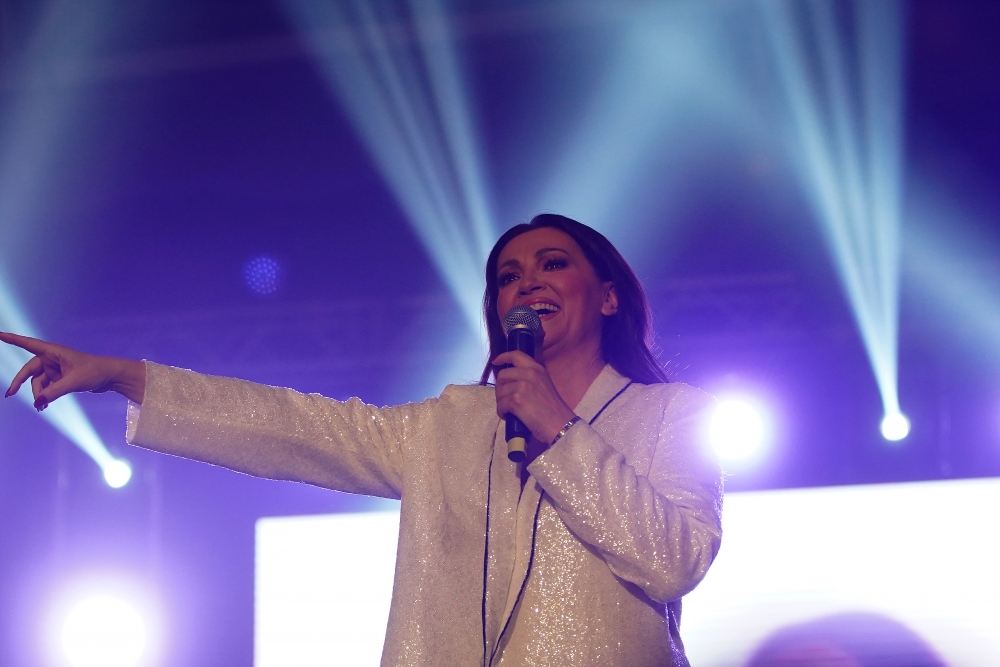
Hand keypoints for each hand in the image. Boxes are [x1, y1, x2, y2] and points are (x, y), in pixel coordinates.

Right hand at [0, 332, 145, 408]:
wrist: (110, 377)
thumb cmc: (94, 372)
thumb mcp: (73, 382)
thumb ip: (53, 392)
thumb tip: (37, 402)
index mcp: (54, 352)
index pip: (28, 344)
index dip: (12, 340)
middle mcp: (52, 359)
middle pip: (29, 370)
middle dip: (20, 383)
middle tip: (10, 395)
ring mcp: (55, 369)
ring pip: (38, 382)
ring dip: (38, 394)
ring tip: (42, 407)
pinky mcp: (60, 378)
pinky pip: (46, 387)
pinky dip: (44, 396)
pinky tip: (44, 406)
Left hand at [493, 351, 576, 444]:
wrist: (561, 425)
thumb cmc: (554, 410)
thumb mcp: (544, 385)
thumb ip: (530, 378)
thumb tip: (511, 380)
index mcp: (537, 369)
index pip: (516, 355)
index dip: (503, 356)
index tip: (496, 361)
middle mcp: (529, 374)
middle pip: (502, 375)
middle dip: (500, 388)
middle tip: (506, 398)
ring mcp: (522, 386)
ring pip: (499, 392)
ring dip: (501, 402)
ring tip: (510, 410)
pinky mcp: (516, 400)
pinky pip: (500, 404)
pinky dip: (502, 412)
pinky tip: (510, 417)